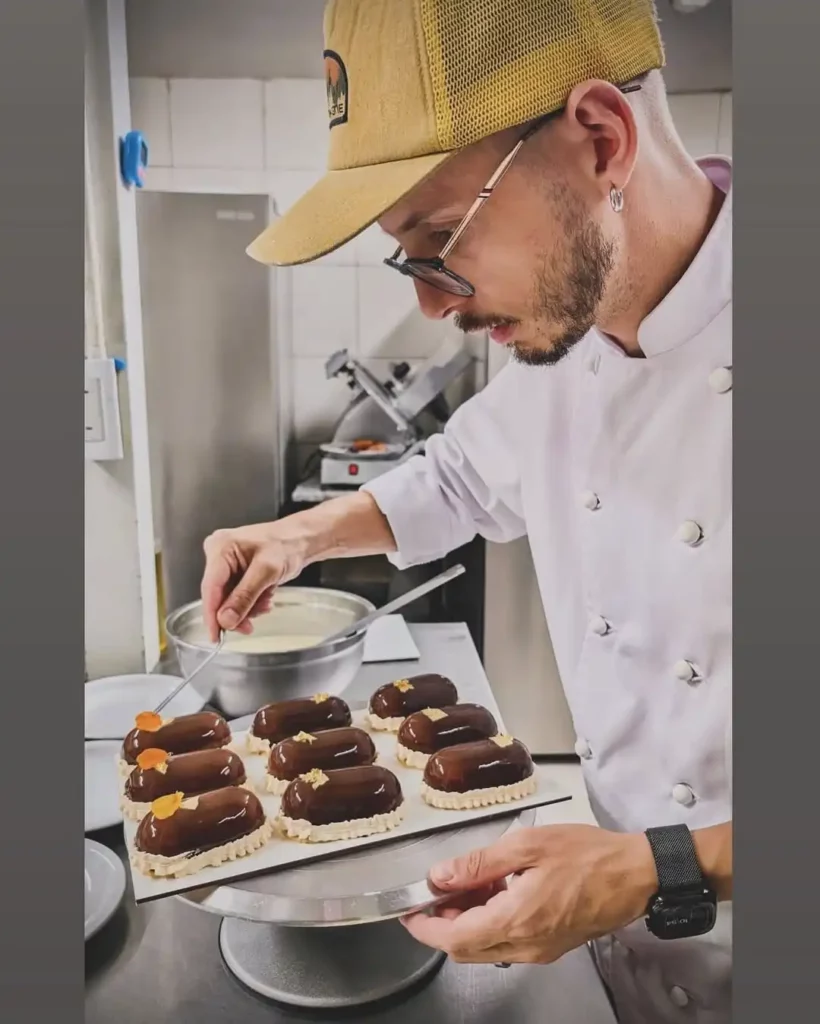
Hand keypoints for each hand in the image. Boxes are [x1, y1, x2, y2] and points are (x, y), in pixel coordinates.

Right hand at [200, 523, 309, 640]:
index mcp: (220, 547)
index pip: (210, 587)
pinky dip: (250, 603)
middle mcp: (218, 555)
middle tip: (250, 625)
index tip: (215, 637)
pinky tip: (264, 597)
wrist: (300, 540)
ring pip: (228, 600)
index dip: (212, 615)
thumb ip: (244, 596)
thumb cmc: (287, 544)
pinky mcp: (234, 574)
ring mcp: (225, 565)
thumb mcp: (267, 571)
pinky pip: (236, 597)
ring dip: (247, 608)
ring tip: (265, 602)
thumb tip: (225, 619)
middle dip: (236, 612)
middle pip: (218, 596)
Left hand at [401, 824, 656, 964]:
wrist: (636, 874)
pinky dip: (491, 920)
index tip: (409, 911)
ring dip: (468, 920)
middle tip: (436, 891)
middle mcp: (526, 944)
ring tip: (468, 882)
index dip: (425, 927)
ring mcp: (540, 949)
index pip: (454, 938)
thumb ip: (479, 864)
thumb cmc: (589, 855)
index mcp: (516, 920)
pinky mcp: (552, 945)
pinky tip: (496, 889)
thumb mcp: (526, 846)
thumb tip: (441, 876)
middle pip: (466, 948)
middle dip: (444, 923)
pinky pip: (509, 941)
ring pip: (487, 947)